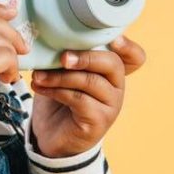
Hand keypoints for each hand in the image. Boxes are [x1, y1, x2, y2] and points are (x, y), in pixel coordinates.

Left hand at [28, 35, 146, 157]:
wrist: (49, 136)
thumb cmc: (58, 99)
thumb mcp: (62, 73)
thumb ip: (67, 57)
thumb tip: (52, 37)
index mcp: (111, 72)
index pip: (134, 57)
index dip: (128, 46)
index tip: (113, 40)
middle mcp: (117, 87)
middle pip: (113, 64)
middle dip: (86, 57)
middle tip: (62, 58)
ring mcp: (111, 105)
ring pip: (91, 81)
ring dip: (61, 76)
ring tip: (39, 76)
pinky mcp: (99, 121)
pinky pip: (80, 100)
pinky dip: (57, 91)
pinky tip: (41, 88)